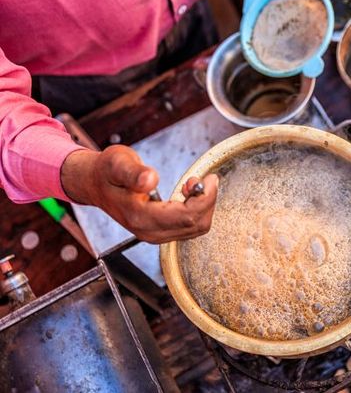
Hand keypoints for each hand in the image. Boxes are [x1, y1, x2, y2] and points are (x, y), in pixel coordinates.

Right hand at [61, 146, 217, 242]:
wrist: (94, 183)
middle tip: (204, 178)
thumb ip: (134, 172)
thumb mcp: (117, 163)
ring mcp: (154, 234)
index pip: (187, 216)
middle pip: (196, 225)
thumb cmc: (107, 171)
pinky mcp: (158, 232)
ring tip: (193, 184)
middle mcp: (148, 231)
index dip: (205, 198)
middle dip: (207, 201)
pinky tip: (188, 194)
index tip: (209, 178)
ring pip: (195, 229)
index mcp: (140, 217)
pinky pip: (188, 228)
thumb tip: (150, 180)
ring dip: (203, 206)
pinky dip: (196, 211)